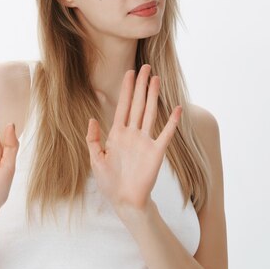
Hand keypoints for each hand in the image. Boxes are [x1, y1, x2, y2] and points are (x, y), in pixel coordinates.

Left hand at [85, 64, 181, 214]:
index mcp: (117, 134)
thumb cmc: (109, 182)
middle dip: (141, 85)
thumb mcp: (95, 159)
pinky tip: (177, 109)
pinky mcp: (156, 152)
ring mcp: (145, 142)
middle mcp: (132, 134)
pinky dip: (171, 122)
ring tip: (156, 78)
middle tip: (145, 67)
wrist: (124, 201)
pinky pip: (165, 134)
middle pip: (138, 104)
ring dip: (153, 96)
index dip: (126, 89)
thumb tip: (92, 119)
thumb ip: (93, 139)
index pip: (122, 106)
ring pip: (150, 113)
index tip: (129, 73)